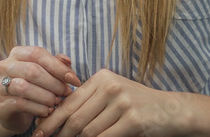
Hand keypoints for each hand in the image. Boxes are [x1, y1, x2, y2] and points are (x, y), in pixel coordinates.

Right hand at [0, 46, 81, 133]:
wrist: (13, 113)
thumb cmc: (33, 88)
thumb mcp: (45, 74)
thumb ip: (55, 65)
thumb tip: (67, 60)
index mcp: (17, 54)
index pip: (38, 53)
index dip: (58, 67)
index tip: (74, 80)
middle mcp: (4, 66)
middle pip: (32, 70)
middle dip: (54, 83)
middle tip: (66, 93)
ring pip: (24, 87)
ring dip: (46, 96)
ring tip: (57, 102)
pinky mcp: (0, 105)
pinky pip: (20, 104)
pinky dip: (38, 108)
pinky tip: (47, 111)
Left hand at [33, 68, 183, 136]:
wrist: (171, 111)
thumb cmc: (137, 104)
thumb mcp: (113, 93)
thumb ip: (89, 100)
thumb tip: (58, 118)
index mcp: (102, 78)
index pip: (69, 101)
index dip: (52, 118)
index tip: (39, 131)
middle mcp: (110, 86)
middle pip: (75, 118)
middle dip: (58, 134)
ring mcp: (122, 102)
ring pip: (88, 131)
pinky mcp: (133, 119)